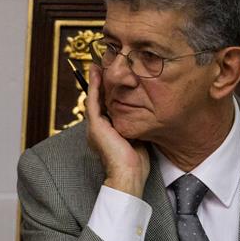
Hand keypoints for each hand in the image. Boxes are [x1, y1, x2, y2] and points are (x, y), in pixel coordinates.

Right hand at [86, 66, 149, 196]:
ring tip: (96, 66)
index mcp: (107, 133)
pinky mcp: (95, 126)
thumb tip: (146, 116)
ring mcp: (95, 127)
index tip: (112, 80)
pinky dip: (94, 86)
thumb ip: (137, 127)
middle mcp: (98, 129)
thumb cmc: (137, 163)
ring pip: (94, 99)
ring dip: (94, 81)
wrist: (129, 174)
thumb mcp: (138, 139)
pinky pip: (93, 101)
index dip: (108, 93)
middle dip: (99, 84)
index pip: (107, 108)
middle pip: (99, 101)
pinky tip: (96, 73)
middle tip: (100, 67)